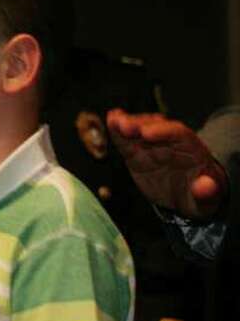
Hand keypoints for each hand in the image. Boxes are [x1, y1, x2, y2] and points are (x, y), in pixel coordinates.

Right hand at [106, 109, 227, 218]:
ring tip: (113, 121)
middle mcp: (171, 143)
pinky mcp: (137, 154)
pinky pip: (126, 141)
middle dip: (140, 124)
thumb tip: (204, 186)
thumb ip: (208, 192)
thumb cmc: (200, 198)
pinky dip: (117, 132)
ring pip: (139, 129)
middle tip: (124, 126)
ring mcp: (153, 146)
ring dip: (126, 123)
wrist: (187, 199)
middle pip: (156, 126)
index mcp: (192, 150)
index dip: (163, 131)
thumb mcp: (208, 199)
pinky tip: (111, 121)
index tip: (146, 134)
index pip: (178, 134)